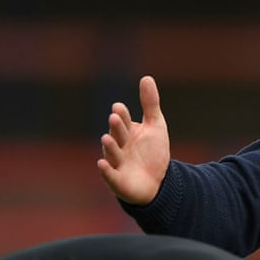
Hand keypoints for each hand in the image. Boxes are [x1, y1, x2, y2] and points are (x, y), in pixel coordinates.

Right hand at [97, 75, 170, 204]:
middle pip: (117, 136)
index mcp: (126, 132)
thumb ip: (150, 103)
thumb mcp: (155, 126)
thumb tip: (146, 77)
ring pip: (112, 154)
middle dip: (117, 127)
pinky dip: (105, 170)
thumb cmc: (153, 152)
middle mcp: (119, 146)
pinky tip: (101, 163)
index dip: (122, 115)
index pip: (123, 121)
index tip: (119, 107)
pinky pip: (110, 175)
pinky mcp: (118, 180)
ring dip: (110, 146)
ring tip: (107, 137)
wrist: (157, 182)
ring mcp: (117, 163)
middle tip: (115, 117)